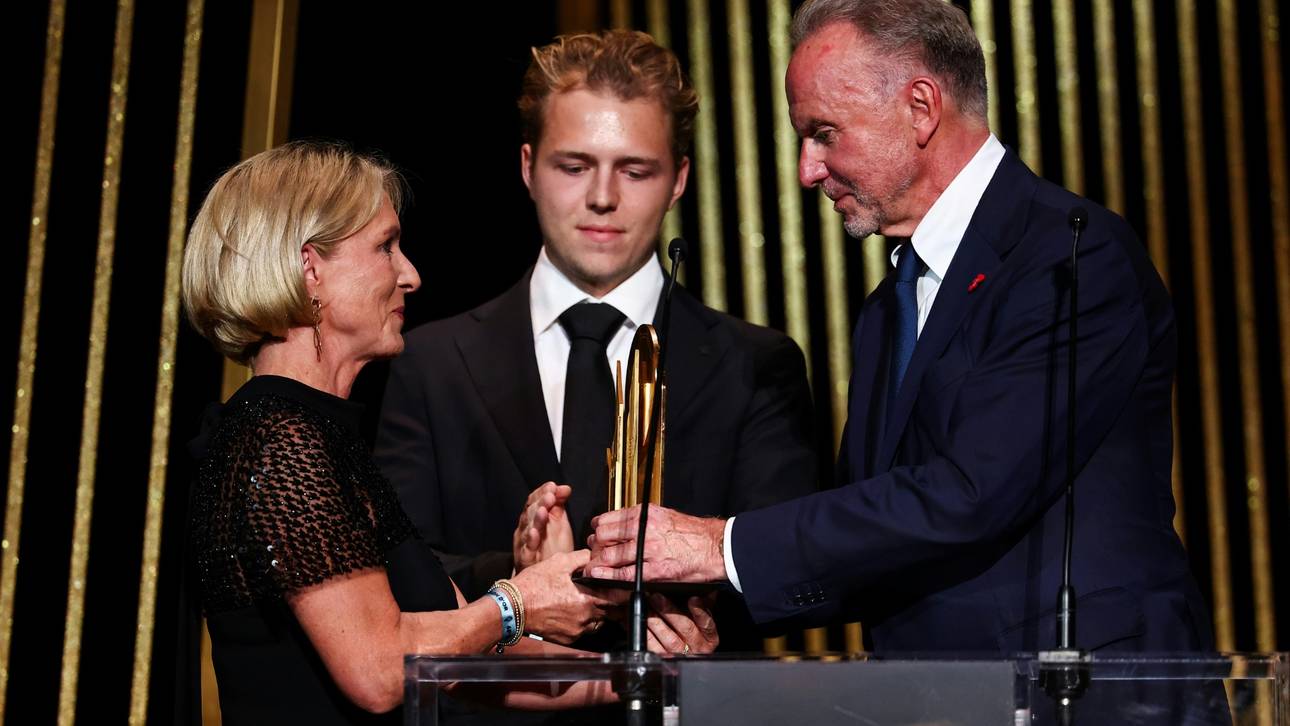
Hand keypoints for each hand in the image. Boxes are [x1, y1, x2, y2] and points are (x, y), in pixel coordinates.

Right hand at [511, 550, 619, 643]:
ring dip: (597, 613)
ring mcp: (577, 631)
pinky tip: (573, 611)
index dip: (621, 591)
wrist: (512, 607)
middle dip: (610, 602)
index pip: (617, 598)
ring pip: (598, 623)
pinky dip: (583, 622)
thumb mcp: (559, 562)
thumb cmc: (534, 584)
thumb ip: (582, 558)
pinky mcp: (568, 639)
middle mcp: (585, 618)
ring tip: (586, 601)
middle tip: (604, 593)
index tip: (620, 586)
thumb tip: (595, 556)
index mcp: (587, 599)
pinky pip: (583, 631)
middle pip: (610, 612)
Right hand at [512, 482, 573, 571]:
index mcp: (532, 517)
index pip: (534, 501)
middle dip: (541, 502)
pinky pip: (527, 549)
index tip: (552, 486)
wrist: (542, 575)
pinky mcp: (526, 558)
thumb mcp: (557, 523)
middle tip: (550, 495)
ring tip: (543, 511)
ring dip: (536, 519)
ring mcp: (524, 543)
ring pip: (528, 528)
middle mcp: (526, 528)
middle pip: (531, 512)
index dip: (542, 493)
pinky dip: (530, 541)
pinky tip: (535, 533)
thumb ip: (558, 505)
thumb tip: (565, 488)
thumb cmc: (549, 547)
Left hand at [586, 504, 727, 582]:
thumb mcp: (665, 515)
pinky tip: (597, 575)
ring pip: (610, 554)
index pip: (609, 519)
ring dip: (598, 561)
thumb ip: (644, 519)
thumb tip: (625, 523)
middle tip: (594, 550)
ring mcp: (647, 550)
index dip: (599, 527)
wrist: (714, 547)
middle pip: (605, 536)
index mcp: (645, 514)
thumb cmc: (693, 533)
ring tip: (593, 566)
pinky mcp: (652, 570)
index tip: (596, 531)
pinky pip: (622, 573)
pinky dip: (607, 575)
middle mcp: (643, 529)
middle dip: (596, 544)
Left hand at [645, 593, 718, 654]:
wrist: (682, 654)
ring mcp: (681, 655)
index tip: (693, 599)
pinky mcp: (665, 659)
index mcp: (709, 637)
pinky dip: (647, 633)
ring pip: (670, 640)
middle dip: (670, 611)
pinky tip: (642, 622)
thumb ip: (701, 604)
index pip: (707, 624)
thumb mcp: (699, 617)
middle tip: (657, 597)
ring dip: (656, 621)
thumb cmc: (691, 629)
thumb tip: (699, 587)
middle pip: (686, 629)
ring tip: (647, 607)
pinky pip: (655, 648)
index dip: (700, 612)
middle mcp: (697, 648)